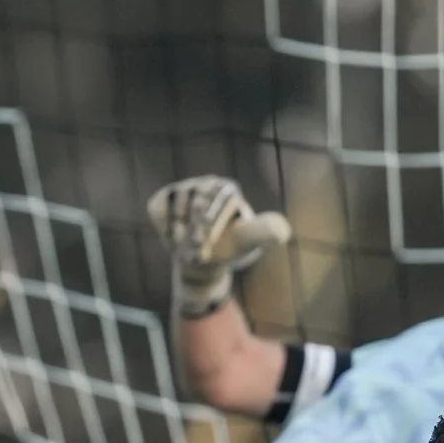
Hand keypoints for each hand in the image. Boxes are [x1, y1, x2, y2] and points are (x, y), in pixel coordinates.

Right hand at [146, 175, 288, 316]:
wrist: (200, 259)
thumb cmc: (228, 247)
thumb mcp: (248, 242)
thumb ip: (263, 232)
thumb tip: (283, 231)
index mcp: (227, 189)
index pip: (220, 197)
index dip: (212, 223)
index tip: (208, 244)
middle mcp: (205, 184)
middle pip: (197, 199)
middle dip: (195, 227)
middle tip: (196, 249)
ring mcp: (183, 189)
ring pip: (177, 206)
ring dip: (179, 230)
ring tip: (186, 246)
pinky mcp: (164, 198)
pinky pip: (160, 209)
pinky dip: (165, 227)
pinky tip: (173, 238)